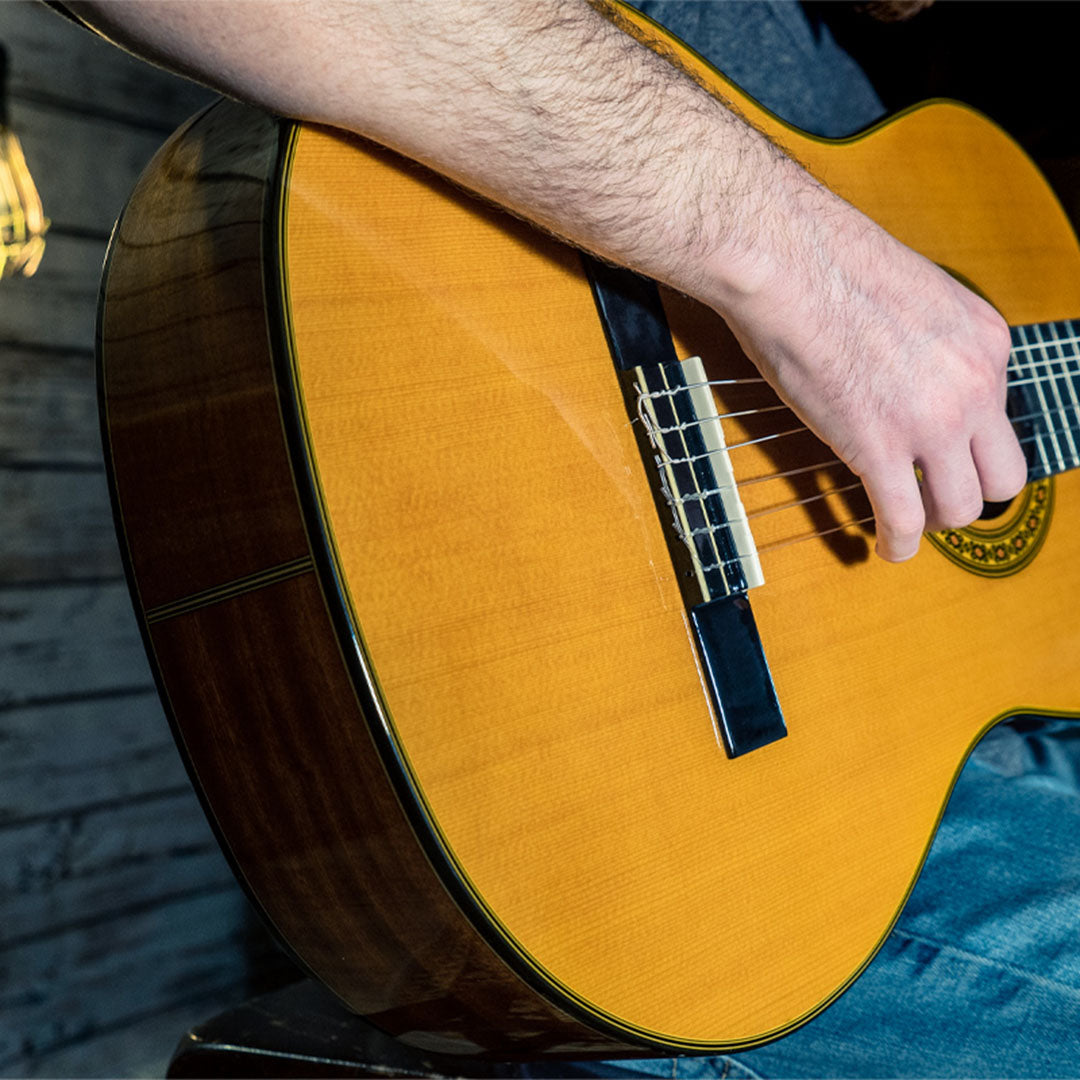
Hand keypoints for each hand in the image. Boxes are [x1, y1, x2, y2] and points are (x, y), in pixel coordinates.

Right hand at [708, 180, 1026, 561]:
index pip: (999, 415)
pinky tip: (886, 547)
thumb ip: (929, 344)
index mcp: (986, 342)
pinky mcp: (877, 448)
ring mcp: (930, 421)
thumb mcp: (913, 296)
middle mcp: (974, 385)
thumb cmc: (828, 265)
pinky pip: (903, 519)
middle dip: (969, 492)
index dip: (966, 442)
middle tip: (934, 495)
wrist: (788, 262)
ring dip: (934, 520)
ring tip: (907, 519)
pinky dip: (897, 544)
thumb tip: (908, 371)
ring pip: (963, 508)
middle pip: (1004, 476)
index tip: (938, 452)